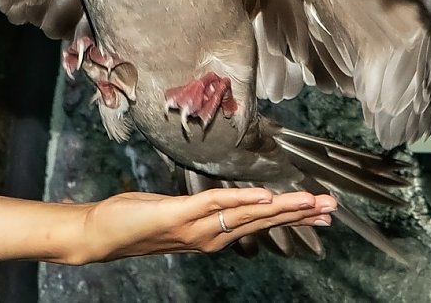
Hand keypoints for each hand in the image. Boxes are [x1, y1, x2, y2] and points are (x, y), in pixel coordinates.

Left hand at [77, 187, 335, 262]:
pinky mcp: (178, 214)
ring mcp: (195, 227)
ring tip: (311, 202)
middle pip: (262, 220)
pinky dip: (242, 199)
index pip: (258, 222)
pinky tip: (265, 195)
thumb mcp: (175, 211)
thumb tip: (224, 201)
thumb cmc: (132, 220)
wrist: (99, 233)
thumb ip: (201, 209)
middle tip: (331, 208)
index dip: (291, 216)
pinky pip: (215, 205)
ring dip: (281, 206)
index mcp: (211, 232)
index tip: (320, 210)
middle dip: (298, 213)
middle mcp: (209, 234)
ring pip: (247, 214)